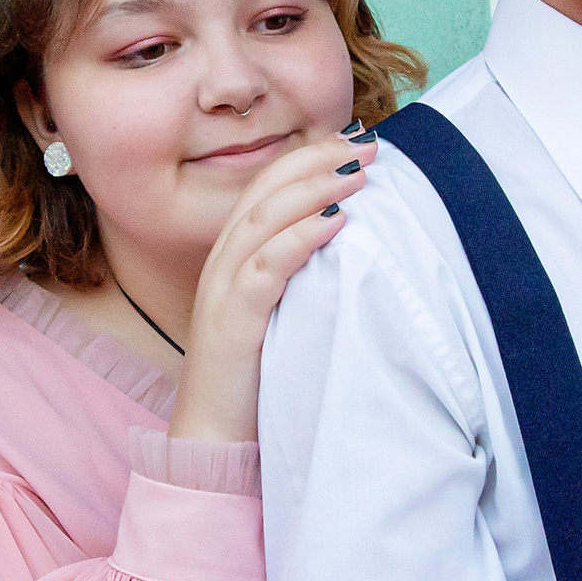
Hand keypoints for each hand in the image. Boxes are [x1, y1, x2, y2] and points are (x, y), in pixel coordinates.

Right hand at [167, 126, 376, 443]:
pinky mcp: (232, 322)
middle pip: (265, 190)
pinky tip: (333, 222)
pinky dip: (299, 239)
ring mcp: (222, 291)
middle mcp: (222, 264)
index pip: (267, 187)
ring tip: (357, 173)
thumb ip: (301, 276)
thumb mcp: (281, 312)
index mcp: (233, 257)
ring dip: (312, 189)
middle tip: (368, 144)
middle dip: (317, 160)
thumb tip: (350, 240)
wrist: (214, 438)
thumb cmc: (256, 375)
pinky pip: (264, 269)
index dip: (309, 158)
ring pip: (263, 219)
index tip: (356, 141)